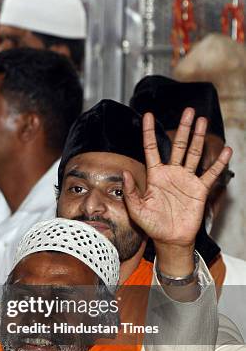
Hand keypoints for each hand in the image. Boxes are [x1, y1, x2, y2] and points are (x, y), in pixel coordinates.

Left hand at [123, 108, 231, 251]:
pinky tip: (226, 150)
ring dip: (199, 137)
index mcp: (155, 175)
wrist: (170, 239)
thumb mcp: (136, 209)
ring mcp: (186, 180)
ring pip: (194, 153)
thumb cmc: (151, 225)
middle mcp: (171, 173)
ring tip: (203, 120)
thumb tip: (124, 173)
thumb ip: (131, 191)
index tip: (148, 115)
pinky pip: (211, 173)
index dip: (149, 132)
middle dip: (183, 128)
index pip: (152, 148)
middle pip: (178, 145)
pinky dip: (219, 162)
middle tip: (189, 111)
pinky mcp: (199, 189)